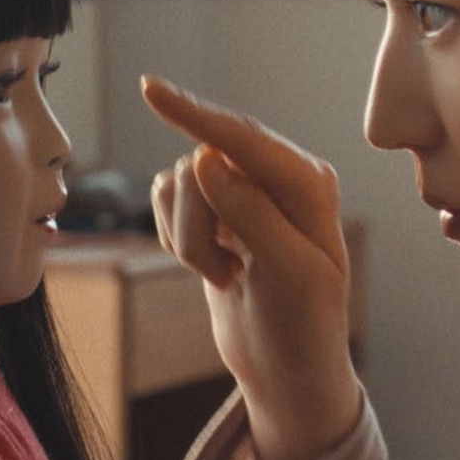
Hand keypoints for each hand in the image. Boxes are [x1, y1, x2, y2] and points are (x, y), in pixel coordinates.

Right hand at [141, 76, 362, 459]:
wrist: (286, 370)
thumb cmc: (302, 326)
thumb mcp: (289, 274)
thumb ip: (250, 214)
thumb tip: (205, 159)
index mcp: (309, 182)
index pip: (243, 139)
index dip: (195, 113)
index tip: (151, 89)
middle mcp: (277, 176)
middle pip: (199, 167)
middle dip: (196, 225)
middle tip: (226, 272)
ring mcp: (243, 192)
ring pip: (176, 188)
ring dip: (188, 241)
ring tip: (228, 274)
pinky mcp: (214, 212)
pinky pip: (166, 205)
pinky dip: (177, 242)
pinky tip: (214, 268)